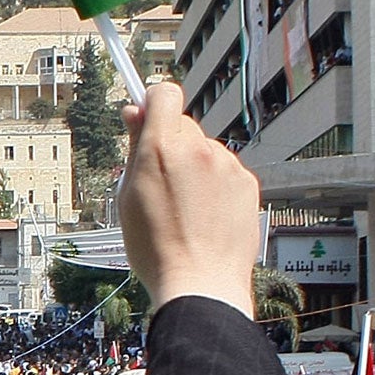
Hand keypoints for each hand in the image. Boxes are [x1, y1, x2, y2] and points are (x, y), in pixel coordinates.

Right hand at [117, 81, 259, 318]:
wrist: (199, 281)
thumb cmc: (156, 246)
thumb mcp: (128, 194)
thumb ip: (134, 148)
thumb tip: (135, 114)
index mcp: (162, 147)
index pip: (163, 94)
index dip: (152, 103)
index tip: (144, 117)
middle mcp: (198, 148)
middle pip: (183, 125)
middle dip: (171, 143)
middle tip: (159, 179)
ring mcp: (227, 165)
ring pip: (205, 150)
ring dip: (194, 167)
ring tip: (184, 207)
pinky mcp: (247, 183)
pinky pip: (226, 171)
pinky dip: (215, 185)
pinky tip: (205, 214)